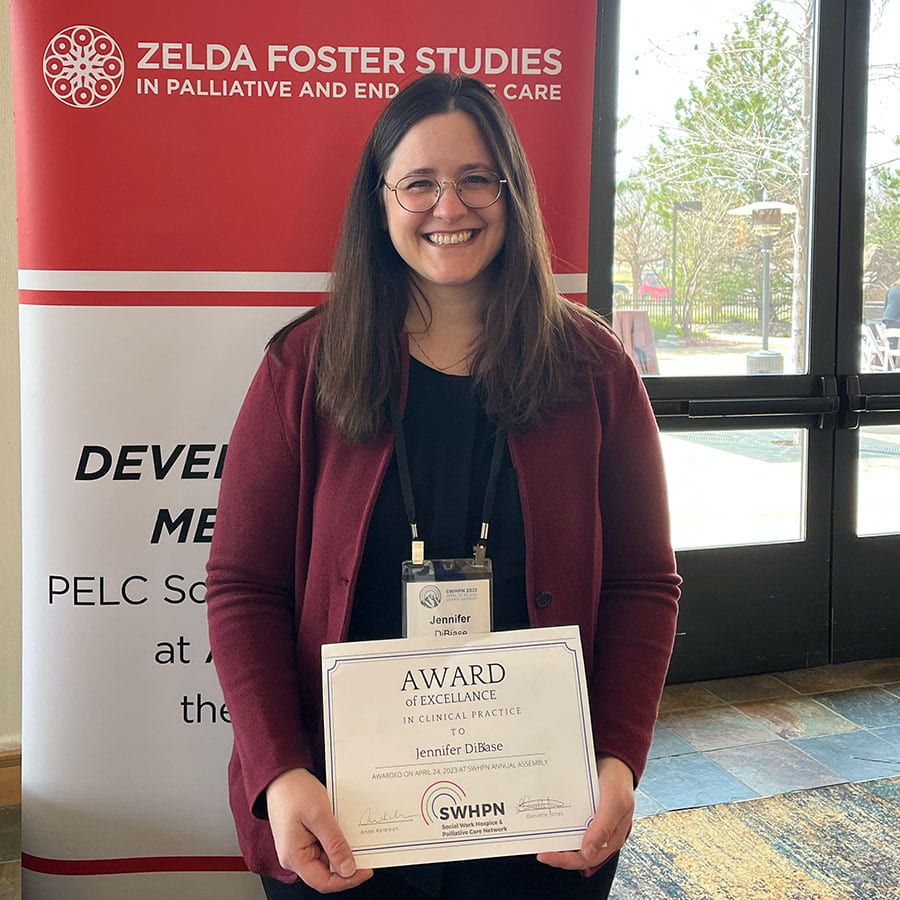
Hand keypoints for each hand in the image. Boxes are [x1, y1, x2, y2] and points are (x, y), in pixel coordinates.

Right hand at [265, 768, 373, 892]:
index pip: (324, 882)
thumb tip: (348, 870)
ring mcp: (299, 847)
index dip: (347, 879)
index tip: (366, 870)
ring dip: (342, 849)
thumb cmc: (294, 791)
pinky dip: (336, 840)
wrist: (282, 774)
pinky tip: (345, 830)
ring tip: (356, 838)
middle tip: (366, 852)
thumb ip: (334, 844)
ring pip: (326, 858)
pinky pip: (323, 845)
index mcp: (294, 857)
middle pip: (326, 871)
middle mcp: (294, 856)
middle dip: (347, 864)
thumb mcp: (320, 816)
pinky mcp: (304, 837)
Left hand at [536, 754, 634, 873]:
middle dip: (559, 857)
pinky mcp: (586, 816)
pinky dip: (561, 830)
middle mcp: (603, 836)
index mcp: (612, 838)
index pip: (586, 859)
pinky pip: (572, 827)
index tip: (547, 855)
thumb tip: (588, 853)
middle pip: (578, 855)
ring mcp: (594, 826)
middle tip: (541, 852)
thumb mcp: (614, 802)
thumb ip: (604, 828)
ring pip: (574, 843)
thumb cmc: (618, 780)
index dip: (566, 860)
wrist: (613, 760)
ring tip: (542, 842)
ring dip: (559, 845)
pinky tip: (551, 826)